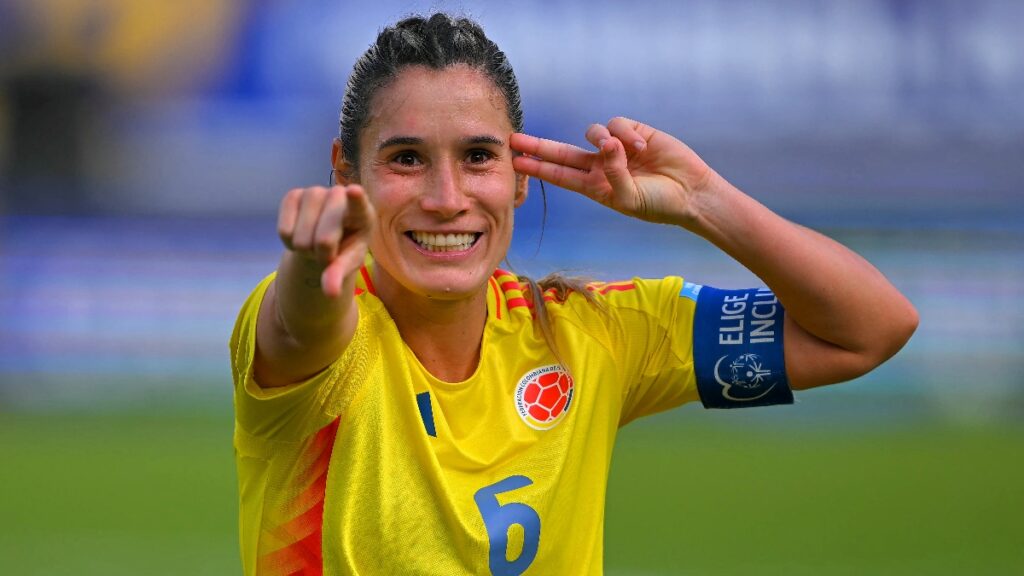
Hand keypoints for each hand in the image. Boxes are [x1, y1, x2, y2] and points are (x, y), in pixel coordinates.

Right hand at [276, 184, 374, 297]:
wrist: (325, 236)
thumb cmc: (344, 248)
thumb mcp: (347, 262)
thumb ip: (339, 275)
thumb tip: (330, 293)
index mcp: (362, 212)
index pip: (359, 204)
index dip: (356, 198)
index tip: (354, 192)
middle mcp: (338, 195)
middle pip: (324, 240)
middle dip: (323, 256)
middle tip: (329, 251)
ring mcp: (315, 192)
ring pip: (300, 238)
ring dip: (305, 250)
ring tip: (316, 242)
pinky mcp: (293, 195)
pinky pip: (284, 231)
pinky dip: (290, 242)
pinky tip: (301, 234)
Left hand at [510, 117, 716, 226]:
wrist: (690, 193)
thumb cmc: (659, 204)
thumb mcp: (630, 199)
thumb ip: (614, 175)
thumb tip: (606, 143)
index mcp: (595, 186)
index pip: (559, 175)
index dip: (537, 168)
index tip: (516, 163)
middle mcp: (601, 165)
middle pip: (561, 152)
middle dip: (538, 146)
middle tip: (514, 140)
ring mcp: (616, 148)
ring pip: (592, 133)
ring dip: (604, 140)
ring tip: (626, 152)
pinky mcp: (634, 132)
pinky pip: (617, 125)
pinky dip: (626, 134)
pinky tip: (642, 147)